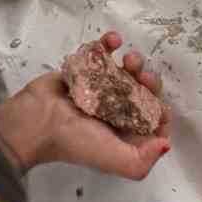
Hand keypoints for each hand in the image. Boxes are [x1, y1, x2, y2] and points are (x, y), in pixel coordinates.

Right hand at [0, 31, 169, 177]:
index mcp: (123, 133)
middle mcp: (114, 112)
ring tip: (127, 59)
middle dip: (148, 81)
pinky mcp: (85, 69)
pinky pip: (102, 52)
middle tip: (141, 76)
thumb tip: (166, 145)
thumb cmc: (74, 141)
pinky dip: (110, 42)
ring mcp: (100, 88)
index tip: (157, 104)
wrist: (35, 121)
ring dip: (134, 61)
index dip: (161, 111)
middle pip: (143, 92)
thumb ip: (140, 161)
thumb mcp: (111, 159)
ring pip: (127, 70)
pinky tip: (113, 40)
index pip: (152, 122)